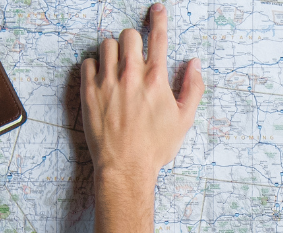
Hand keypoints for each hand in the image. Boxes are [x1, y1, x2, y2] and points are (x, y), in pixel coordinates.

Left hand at [80, 3, 203, 184]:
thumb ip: (192, 88)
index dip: (159, 19)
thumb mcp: (184, 120)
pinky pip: (88, 62)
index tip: (157, 10)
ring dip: (114, 51)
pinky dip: (95, 65)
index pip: (158, 38)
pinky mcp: (89, 92)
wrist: (125, 167)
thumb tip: (195, 65)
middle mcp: (130, 75)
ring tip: (118, 67)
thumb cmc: (155, 147)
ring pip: (106, 44)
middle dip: (133, 40)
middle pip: (128, 35)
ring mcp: (107, 82)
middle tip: (135, 55)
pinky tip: (102, 78)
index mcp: (156, 79)